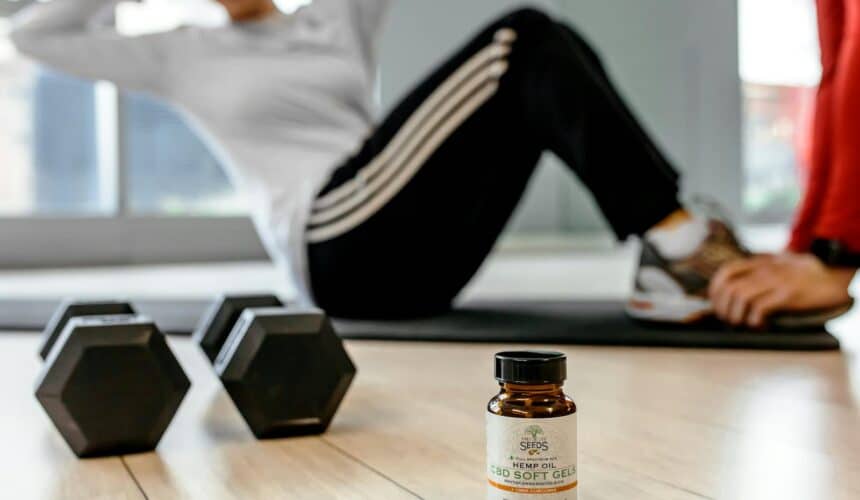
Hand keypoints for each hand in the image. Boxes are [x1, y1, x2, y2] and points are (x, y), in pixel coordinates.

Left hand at [708, 253, 854, 327]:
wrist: (836, 279)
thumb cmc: (806, 276)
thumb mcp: (779, 265)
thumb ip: (758, 272)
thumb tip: (733, 290)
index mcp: (761, 261)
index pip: (726, 271)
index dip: (715, 290)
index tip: (716, 305)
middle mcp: (766, 269)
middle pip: (729, 287)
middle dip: (723, 307)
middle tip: (728, 320)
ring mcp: (777, 280)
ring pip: (741, 297)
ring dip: (736, 316)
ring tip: (742, 324)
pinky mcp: (788, 294)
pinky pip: (760, 307)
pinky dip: (754, 320)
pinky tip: (759, 325)